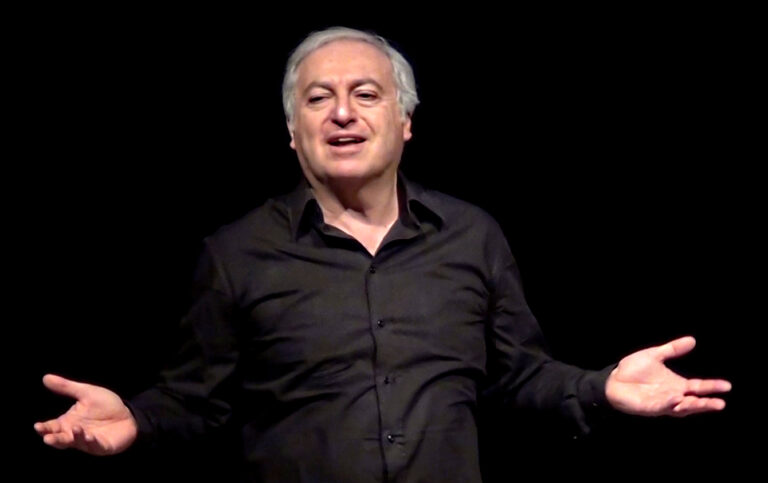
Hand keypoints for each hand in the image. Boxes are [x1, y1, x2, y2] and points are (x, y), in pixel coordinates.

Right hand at [34, 374, 137, 454]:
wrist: (128, 415)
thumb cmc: (106, 405)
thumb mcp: (86, 393)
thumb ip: (66, 388)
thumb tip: (45, 377)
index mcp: (68, 422)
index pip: (52, 427)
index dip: (44, 428)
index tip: (37, 426)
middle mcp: (75, 433)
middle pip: (60, 439)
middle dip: (54, 439)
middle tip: (47, 438)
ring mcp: (88, 441)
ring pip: (76, 443)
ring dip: (74, 437)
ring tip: (75, 429)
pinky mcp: (102, 446)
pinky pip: (94, 446)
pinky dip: (91, 442)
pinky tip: (89, 436)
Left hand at [605, 336, 730, 416]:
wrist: (613, 380)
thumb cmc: (633, 369)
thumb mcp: (655, 355)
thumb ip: (673, 349)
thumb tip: (692, 340)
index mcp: (675, 384)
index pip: (697, 387)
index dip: (711, 387)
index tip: (727, 386)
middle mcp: (672, 395)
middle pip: (693, 401)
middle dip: (706, 403)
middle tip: (721, 403)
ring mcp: (662, 403)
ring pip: (681, 408)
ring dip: (693, 406)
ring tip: (706, 404)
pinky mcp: (650, 407)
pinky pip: (662, 406)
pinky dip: (670, 403)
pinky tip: (676, 398)